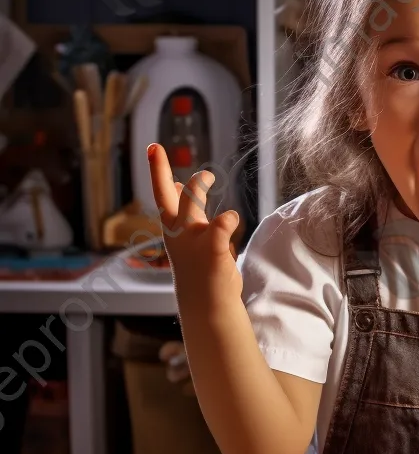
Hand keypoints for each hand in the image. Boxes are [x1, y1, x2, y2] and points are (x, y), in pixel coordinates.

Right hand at [148, 143, 240, 303]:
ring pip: (190, 203)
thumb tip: (185, 189)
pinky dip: (227, 219)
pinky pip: (221, 224)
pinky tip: (229, 219)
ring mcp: (193, 240)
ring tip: (206, 176)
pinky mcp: (212, 249)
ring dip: (196, 186)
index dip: (159, 171)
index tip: (154, 148)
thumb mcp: (191, 240)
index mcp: (174, 230)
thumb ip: (189, 215)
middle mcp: (178, 233)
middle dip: (158, 171)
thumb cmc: (201, 271)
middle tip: (156, 149)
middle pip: (165, 197)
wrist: (207, 306)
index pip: (163, 196)